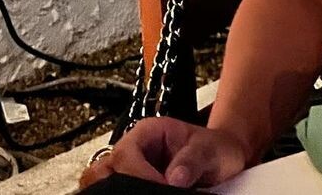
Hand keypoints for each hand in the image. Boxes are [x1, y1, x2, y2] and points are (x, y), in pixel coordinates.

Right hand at [78, 117, 248, 188]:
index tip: (160, 187)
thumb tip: (175, 178)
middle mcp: (133, 151)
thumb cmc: (214, 148)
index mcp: (148, 132)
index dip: (137, 175)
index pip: (125, 154)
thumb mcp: (210, 149)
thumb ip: (193, 160)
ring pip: (100, 184)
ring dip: (115, 191)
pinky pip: (114, 192)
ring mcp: (129, 171)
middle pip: (102, 170)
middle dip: (117, 186)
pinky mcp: (132, 186)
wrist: (221, 157)